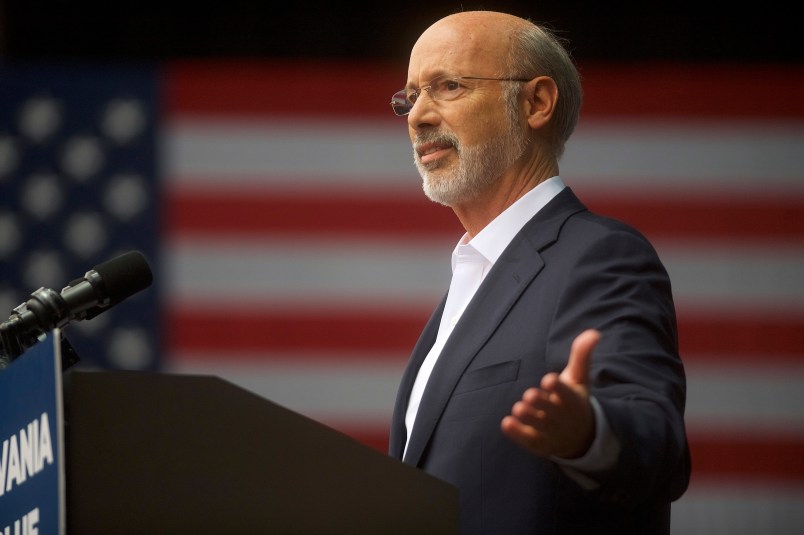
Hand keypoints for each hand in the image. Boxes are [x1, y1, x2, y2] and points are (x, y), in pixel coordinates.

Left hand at [501, 329, 599, 458]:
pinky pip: (527, 440)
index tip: (549, 380)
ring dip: (529, 417)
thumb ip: (581, 356)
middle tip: (531, 394)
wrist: (580, 438)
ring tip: (520, 408)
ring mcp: (550, 432)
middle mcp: (562, 418)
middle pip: (551, 411)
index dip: (557, 388)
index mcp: (573, 400)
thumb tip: (594, 333)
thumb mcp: (579, 379)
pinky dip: (516, 433)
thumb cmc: (574, 401)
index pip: (566, 394)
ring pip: (539, 426)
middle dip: (541, 403)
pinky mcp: (538, 443)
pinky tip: (506, 423)